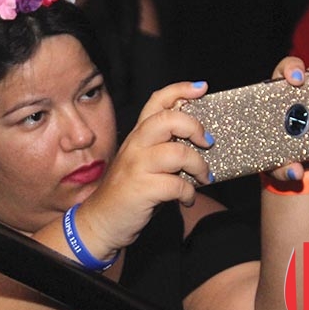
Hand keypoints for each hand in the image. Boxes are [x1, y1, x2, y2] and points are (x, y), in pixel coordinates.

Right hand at [80, 81, 214, 254]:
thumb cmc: (130, 191)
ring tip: (203, 177)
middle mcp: (136, 146)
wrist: (102, 221)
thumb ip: (165, 147)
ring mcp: (137, 166)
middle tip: (207, 142)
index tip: (201, 88)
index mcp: (138, 136)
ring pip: (177, 152)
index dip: (180, 90)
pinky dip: (189, 193)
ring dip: (199, 165)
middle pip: (168, 119)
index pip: (157, 101)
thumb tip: (201, 138)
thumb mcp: (144, 162)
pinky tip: (186, 199)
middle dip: (194, 127)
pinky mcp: (141, 189)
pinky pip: (177, 185)